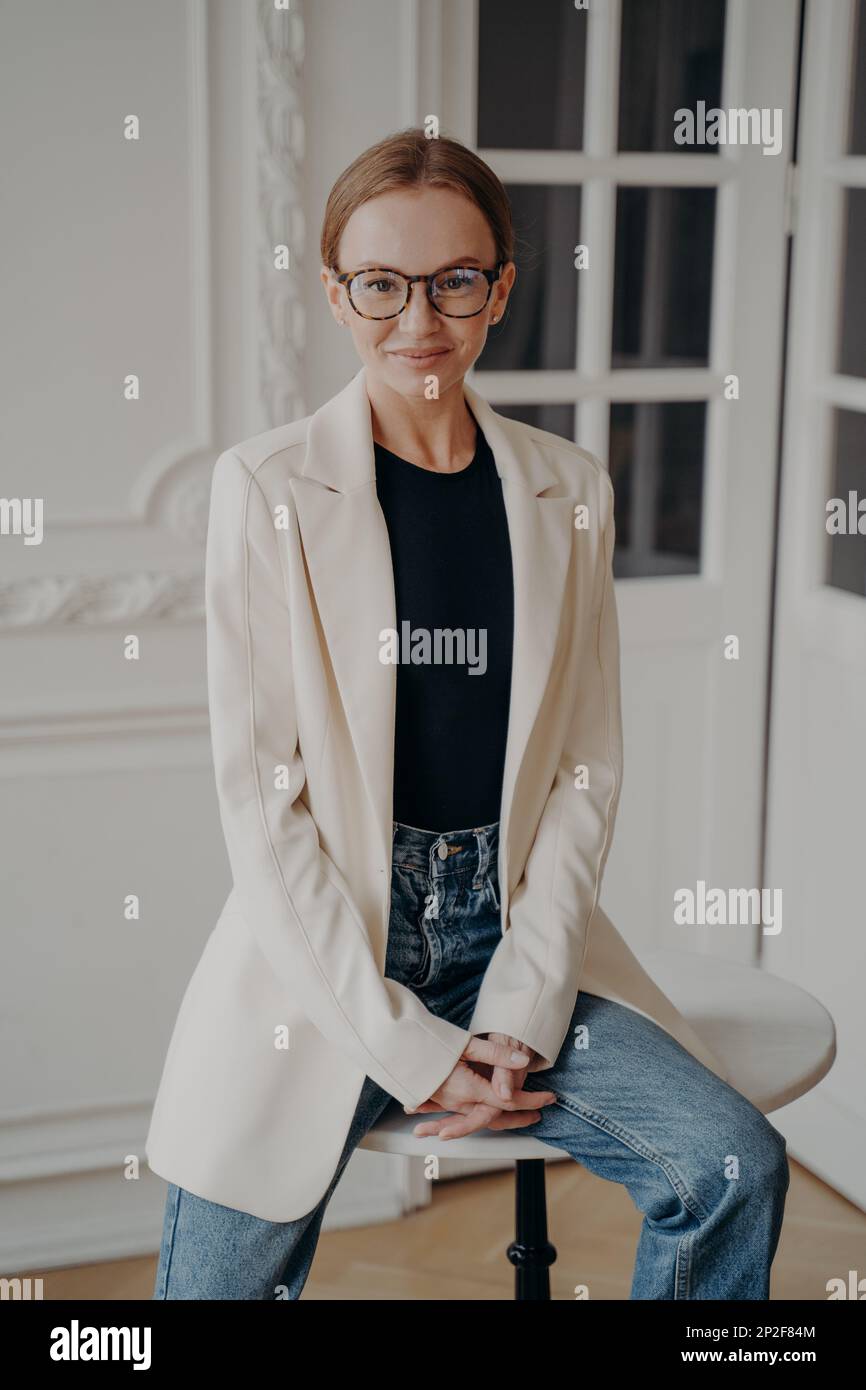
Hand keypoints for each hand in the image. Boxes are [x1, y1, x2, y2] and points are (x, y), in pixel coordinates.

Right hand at [405, 1033, 554, 1140]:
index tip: (549, 1098)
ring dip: (501, 1119)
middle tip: (538, 1114)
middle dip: (519, 1116)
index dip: (531, 1100)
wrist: (392, 1046)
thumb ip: (496, 1054)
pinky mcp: (436, 1098)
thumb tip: (523, 1062)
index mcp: (468, 1089)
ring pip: (480, 1117)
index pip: (508, 1100)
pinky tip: (483, 1115)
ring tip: (519, 1119)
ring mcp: (446, 1102)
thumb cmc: (427, 1041)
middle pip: (496, 1115)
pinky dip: (476, 1118)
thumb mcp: (465, 1043)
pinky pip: (462, 1114)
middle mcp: (458, 1101)